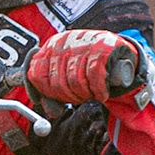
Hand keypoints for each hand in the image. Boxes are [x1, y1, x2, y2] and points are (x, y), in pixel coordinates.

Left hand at [24, 30, 141, 107]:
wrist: (119, 54)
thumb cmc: (89, 65)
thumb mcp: (67, 75)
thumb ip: (53, 92)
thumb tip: (50, 112)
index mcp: (51, 46)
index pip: (36, 74)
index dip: (44, 92)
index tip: (55, 100)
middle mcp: (64, 42)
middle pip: (56, 82)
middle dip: (68, 97)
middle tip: (79, 98)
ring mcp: (83, 43)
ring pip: (75, 81)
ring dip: (85, 94)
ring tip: (91, 92)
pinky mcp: (103, 48)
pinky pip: (95, 77)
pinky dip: (99, 91)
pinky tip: (102, 93)